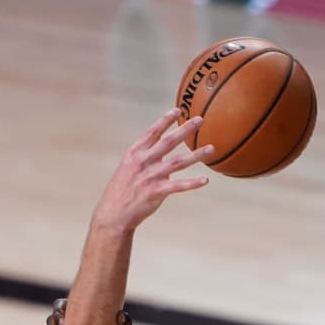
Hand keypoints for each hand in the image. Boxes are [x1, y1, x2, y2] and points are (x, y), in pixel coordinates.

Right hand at [91, 108, 212, 232]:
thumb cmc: (122, 191)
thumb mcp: (128, 169)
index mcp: (135, 153)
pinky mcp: (156, 192)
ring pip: (178, 162)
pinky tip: (205, 180)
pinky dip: (192, 183)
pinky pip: (178, 186)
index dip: (165, 120)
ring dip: (196, 155)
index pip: (152, 132)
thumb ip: (147, 161)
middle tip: (200, 120)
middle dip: (185, 130)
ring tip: (211, 148)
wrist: (113, 213)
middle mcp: (143, 162)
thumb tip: (167, 160)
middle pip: (168, 142)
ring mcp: (150, 176)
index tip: (178, 111)